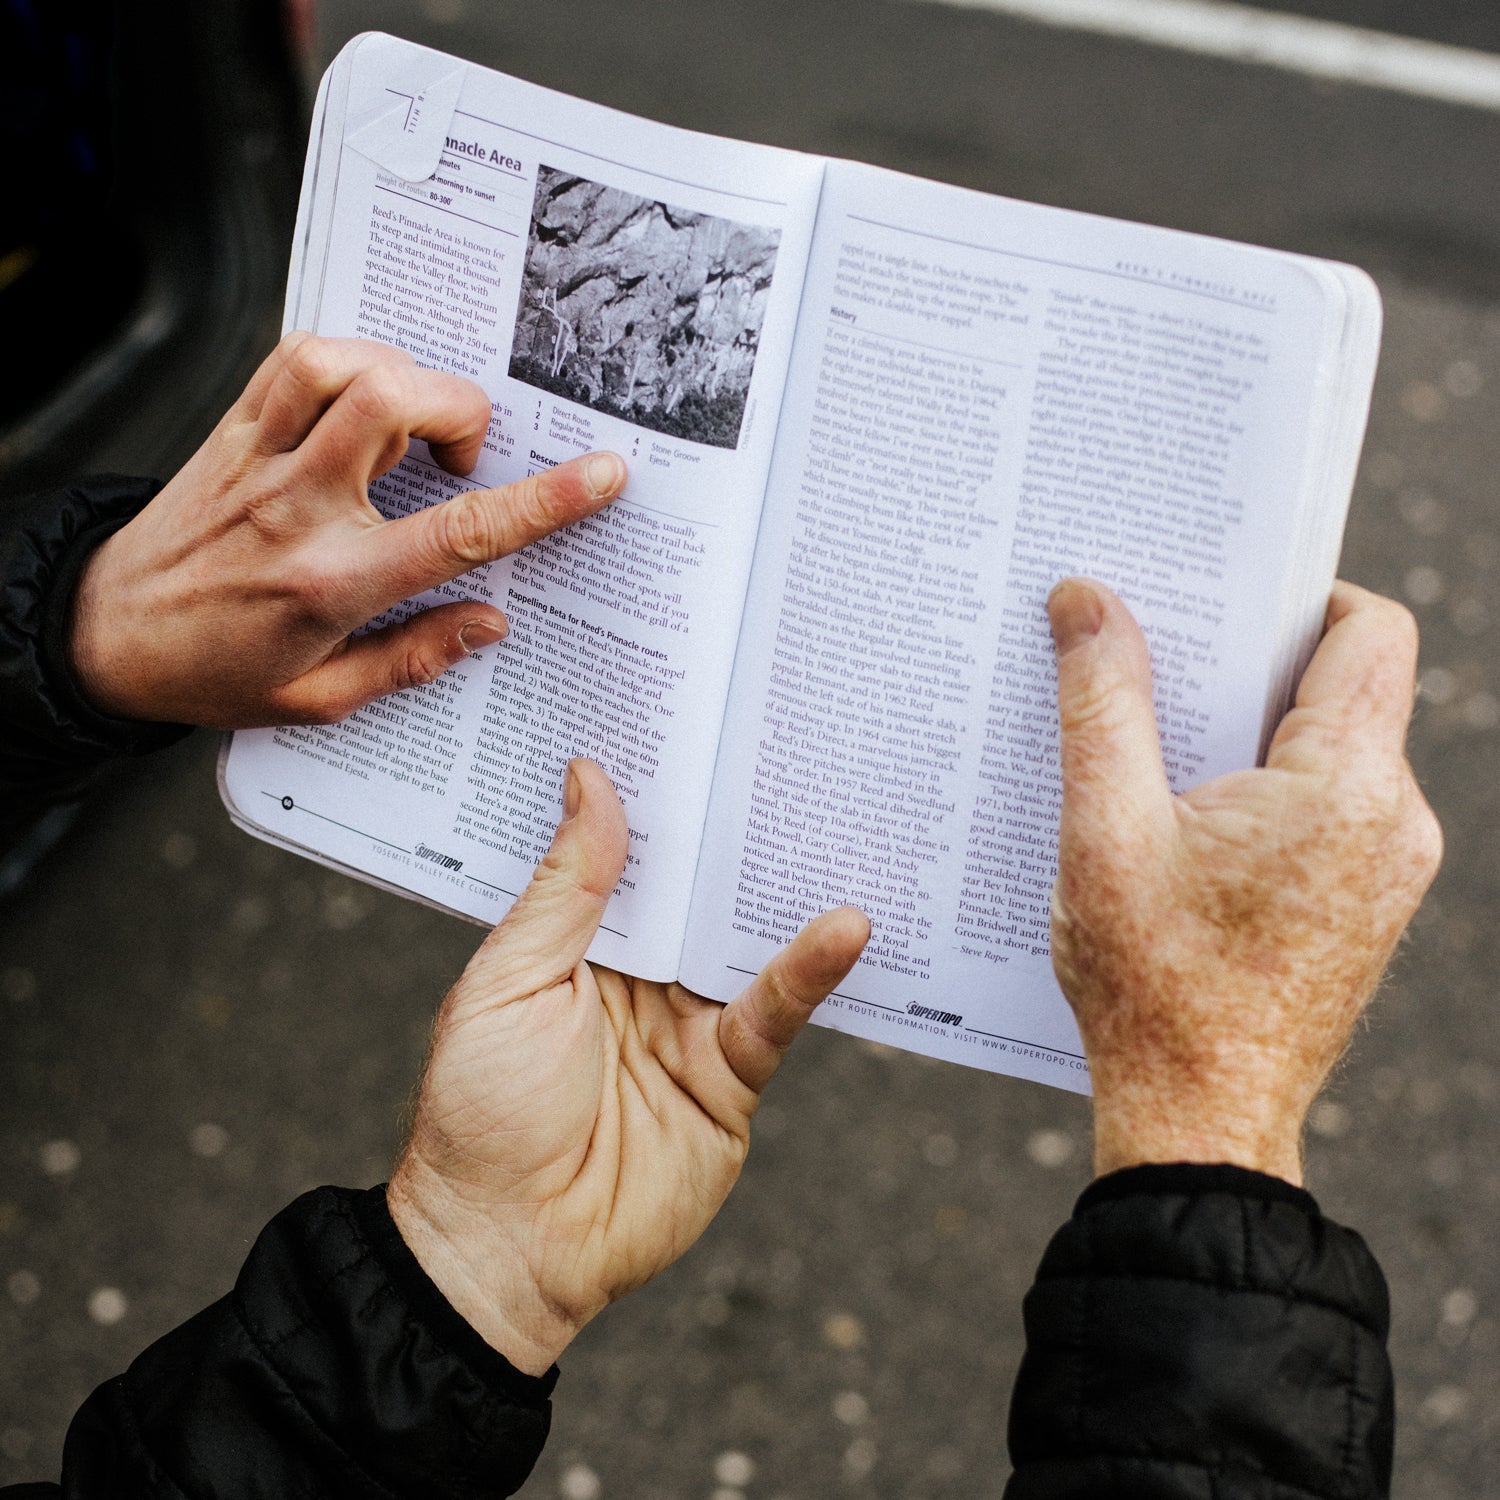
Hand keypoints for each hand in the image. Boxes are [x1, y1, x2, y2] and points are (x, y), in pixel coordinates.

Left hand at [67, 333, 626, 727]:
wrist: (104, 637)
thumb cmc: (214, 672)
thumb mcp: (319, 699)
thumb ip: (412, 659)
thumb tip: (490, 622)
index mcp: (333, 583)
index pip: (459, 531)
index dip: (545, 499)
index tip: (601, 474)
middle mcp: (298, 508)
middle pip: (396, 407)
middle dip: (459, 412)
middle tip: (462, 458)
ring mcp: (258, 460)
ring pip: (344, 367)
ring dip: (401, 378)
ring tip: (411, 427)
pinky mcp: (229, 431)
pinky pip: (291, 360)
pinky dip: (346, 359)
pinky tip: (362, 398)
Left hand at [387, 758, 869, 1373]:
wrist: (506, 1250)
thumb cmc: (480, 1112)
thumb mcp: (509, 982)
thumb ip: (565, 889)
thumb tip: (591, 780)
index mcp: (576, 942)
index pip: (627, 851)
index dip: (656, 794)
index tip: (691, 720)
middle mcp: (638, 973)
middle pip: (696, 886)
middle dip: (732, 824)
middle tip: (783, 741)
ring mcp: (688, 1022)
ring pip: (744, 937)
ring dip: (783, 884)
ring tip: (834, 810)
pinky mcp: (732, 1076)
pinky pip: (775, 1012)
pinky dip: (810, 968)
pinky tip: (845, 925)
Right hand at [1047, 578, 1441, 1184]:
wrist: (1200, 1121)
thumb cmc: (1153, 985)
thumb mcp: (1104, 830)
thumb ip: (1100, 702)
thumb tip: (1084, 597)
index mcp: (1348, 788)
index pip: (1369, 629)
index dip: (1298, 594)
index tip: (1216, 603)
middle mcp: (1397, 822)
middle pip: (1345, 688)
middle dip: (1248, 668)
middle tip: (1156, 672)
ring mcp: (1391, 870)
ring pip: (1335, 752)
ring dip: (1250, 738)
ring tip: (1157, 764)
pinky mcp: (1368, 905)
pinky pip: (1329, 810)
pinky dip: (1265, 795)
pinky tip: (1185, 830)